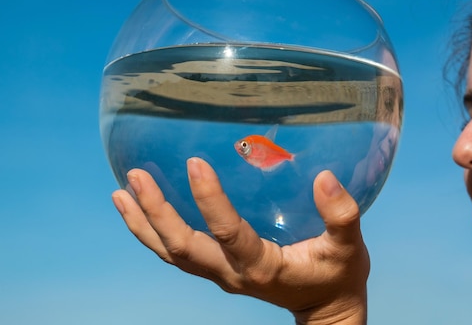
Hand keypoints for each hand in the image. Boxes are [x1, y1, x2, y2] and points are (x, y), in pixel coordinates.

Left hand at [112, 157, 369, 324]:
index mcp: (261, 266)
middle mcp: (231, 273)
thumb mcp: (351, 248)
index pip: (227, 234)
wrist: (326, 308)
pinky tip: (139, 208)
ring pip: (170, 254)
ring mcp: (220, 274)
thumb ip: (342, 215)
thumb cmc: (338, 274)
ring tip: (120, 192)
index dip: (209, 200)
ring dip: (144, 224)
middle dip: (156, 214)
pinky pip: (176, 253)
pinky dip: (153, 232)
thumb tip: (325, 177)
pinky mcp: (217, 269)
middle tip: (134, 176)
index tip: (194, 163)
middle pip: (181, 249)